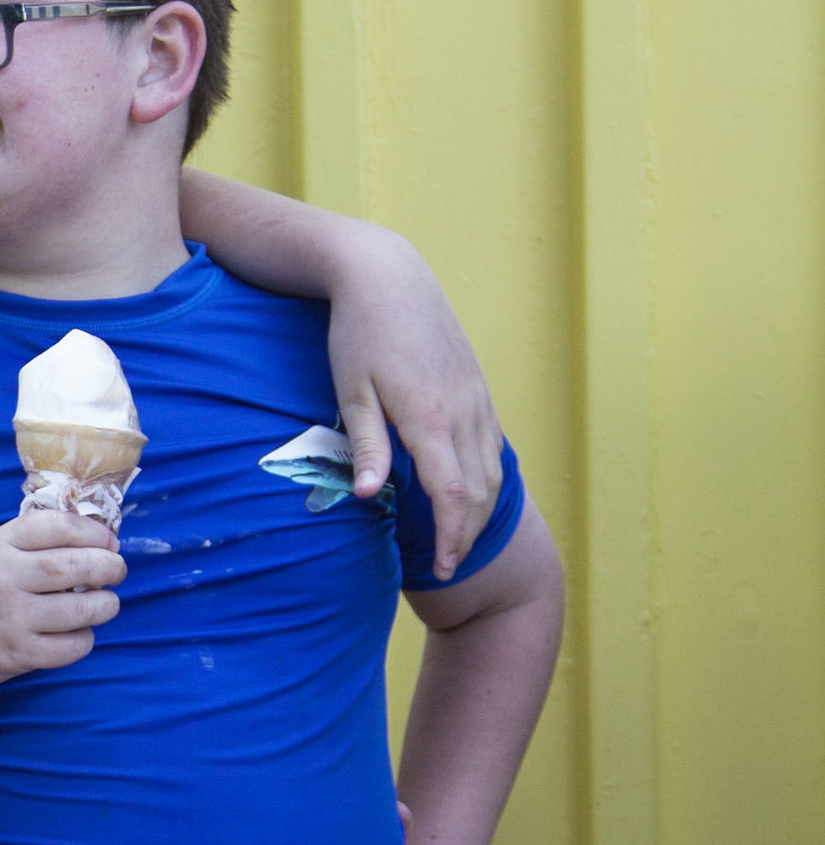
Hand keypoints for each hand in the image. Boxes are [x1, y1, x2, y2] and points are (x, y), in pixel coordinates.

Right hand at [0, 507, 124, 700]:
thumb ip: (30, 543)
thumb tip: (97, 540)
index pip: (57, 526)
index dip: (93, 531)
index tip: (108, 541)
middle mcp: (4, 579)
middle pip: (73, 565)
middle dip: (109, 566)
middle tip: (118, 571)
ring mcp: (12, 619)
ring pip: (81, 609)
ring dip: (106, 605)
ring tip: (106, 603)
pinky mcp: (18, 655)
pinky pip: (70, 648)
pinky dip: (85, 640)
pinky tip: (79, 634)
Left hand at [327, 234, 503, 579]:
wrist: (389, 276)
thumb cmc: (359, 334)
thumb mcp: (351, 392)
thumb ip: (367, 447)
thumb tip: (369, 497)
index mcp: (429, 418)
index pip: (452, 496)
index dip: (450, 538)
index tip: (442, 568)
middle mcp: (463, 411)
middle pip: (479, 492)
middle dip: (466, 535)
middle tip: (448, 566)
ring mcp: (477, 398)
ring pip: (492, 470)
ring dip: (479, 512)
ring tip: (458, 540)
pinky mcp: (479, 387)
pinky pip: (492, 444)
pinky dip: (487, 479)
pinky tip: (472, 496)